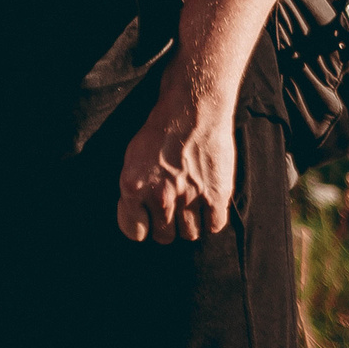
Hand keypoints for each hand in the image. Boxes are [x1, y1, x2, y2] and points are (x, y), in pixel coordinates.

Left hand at [116, 87, 235, 243]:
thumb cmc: (160, 130)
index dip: (141, 226)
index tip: (146, 219)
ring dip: (189, 224)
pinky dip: (211, 220)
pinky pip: (214, 226)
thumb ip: (134, 189)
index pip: (133, 231)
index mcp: (133, 188)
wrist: (192, 111)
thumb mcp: (132, 158)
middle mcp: (159, 198)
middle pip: (164, 237)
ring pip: (189, 235)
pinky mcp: (216, 197)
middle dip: (166, 226)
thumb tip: (137, 211)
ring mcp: (188, 199)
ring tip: (190, 207)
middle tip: (171, 210)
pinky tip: (208, 207)